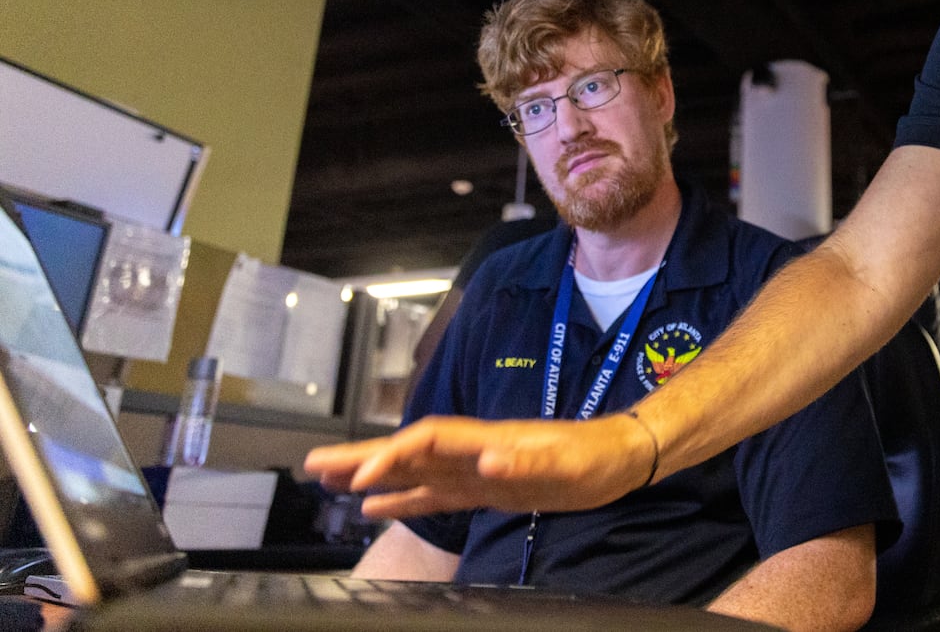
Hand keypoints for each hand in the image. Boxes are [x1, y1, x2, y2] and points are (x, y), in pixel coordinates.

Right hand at [302, 413, 655, 520]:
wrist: (617, 458)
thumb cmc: (592, 456)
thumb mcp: (562, 462)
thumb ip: (525, 459)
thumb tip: (488, 461)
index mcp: (485, 439)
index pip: (426, 442)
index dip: (391, 457)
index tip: (358, 478)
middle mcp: (471, 451)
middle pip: (406, 450)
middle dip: (360, 457)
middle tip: (313, 465)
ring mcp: (473, 470)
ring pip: (411, 471)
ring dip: (371, 474)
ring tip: (327, 482)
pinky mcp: (483, 489)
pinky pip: (432, 494)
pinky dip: (400, 500)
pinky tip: (374, 508)